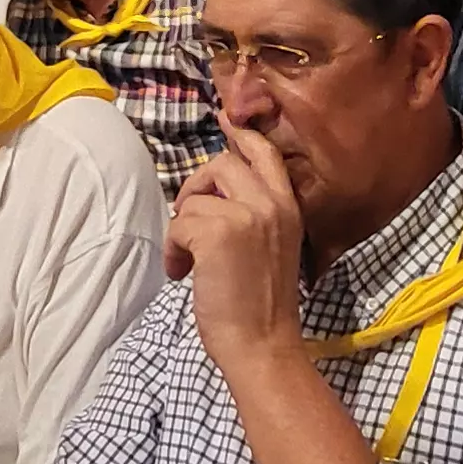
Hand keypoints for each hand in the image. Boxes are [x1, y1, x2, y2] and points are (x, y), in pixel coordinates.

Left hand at [167, 131, 306, 360]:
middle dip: (196, 189)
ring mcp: (246, 215)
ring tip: (189, 261)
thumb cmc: (262, 305)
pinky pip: (178, 224)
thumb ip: (256, 214)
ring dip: (182, 228)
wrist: (263, 344)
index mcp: (289, 206)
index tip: (225, 119)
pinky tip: (183, 274)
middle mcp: (271, 203)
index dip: (241, 134)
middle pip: (221, 164)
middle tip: (190, 222)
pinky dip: (173, 250)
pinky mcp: (218, 233)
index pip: (264, 152)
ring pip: (194, 198)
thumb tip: (217, 192)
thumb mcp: (272, 247)